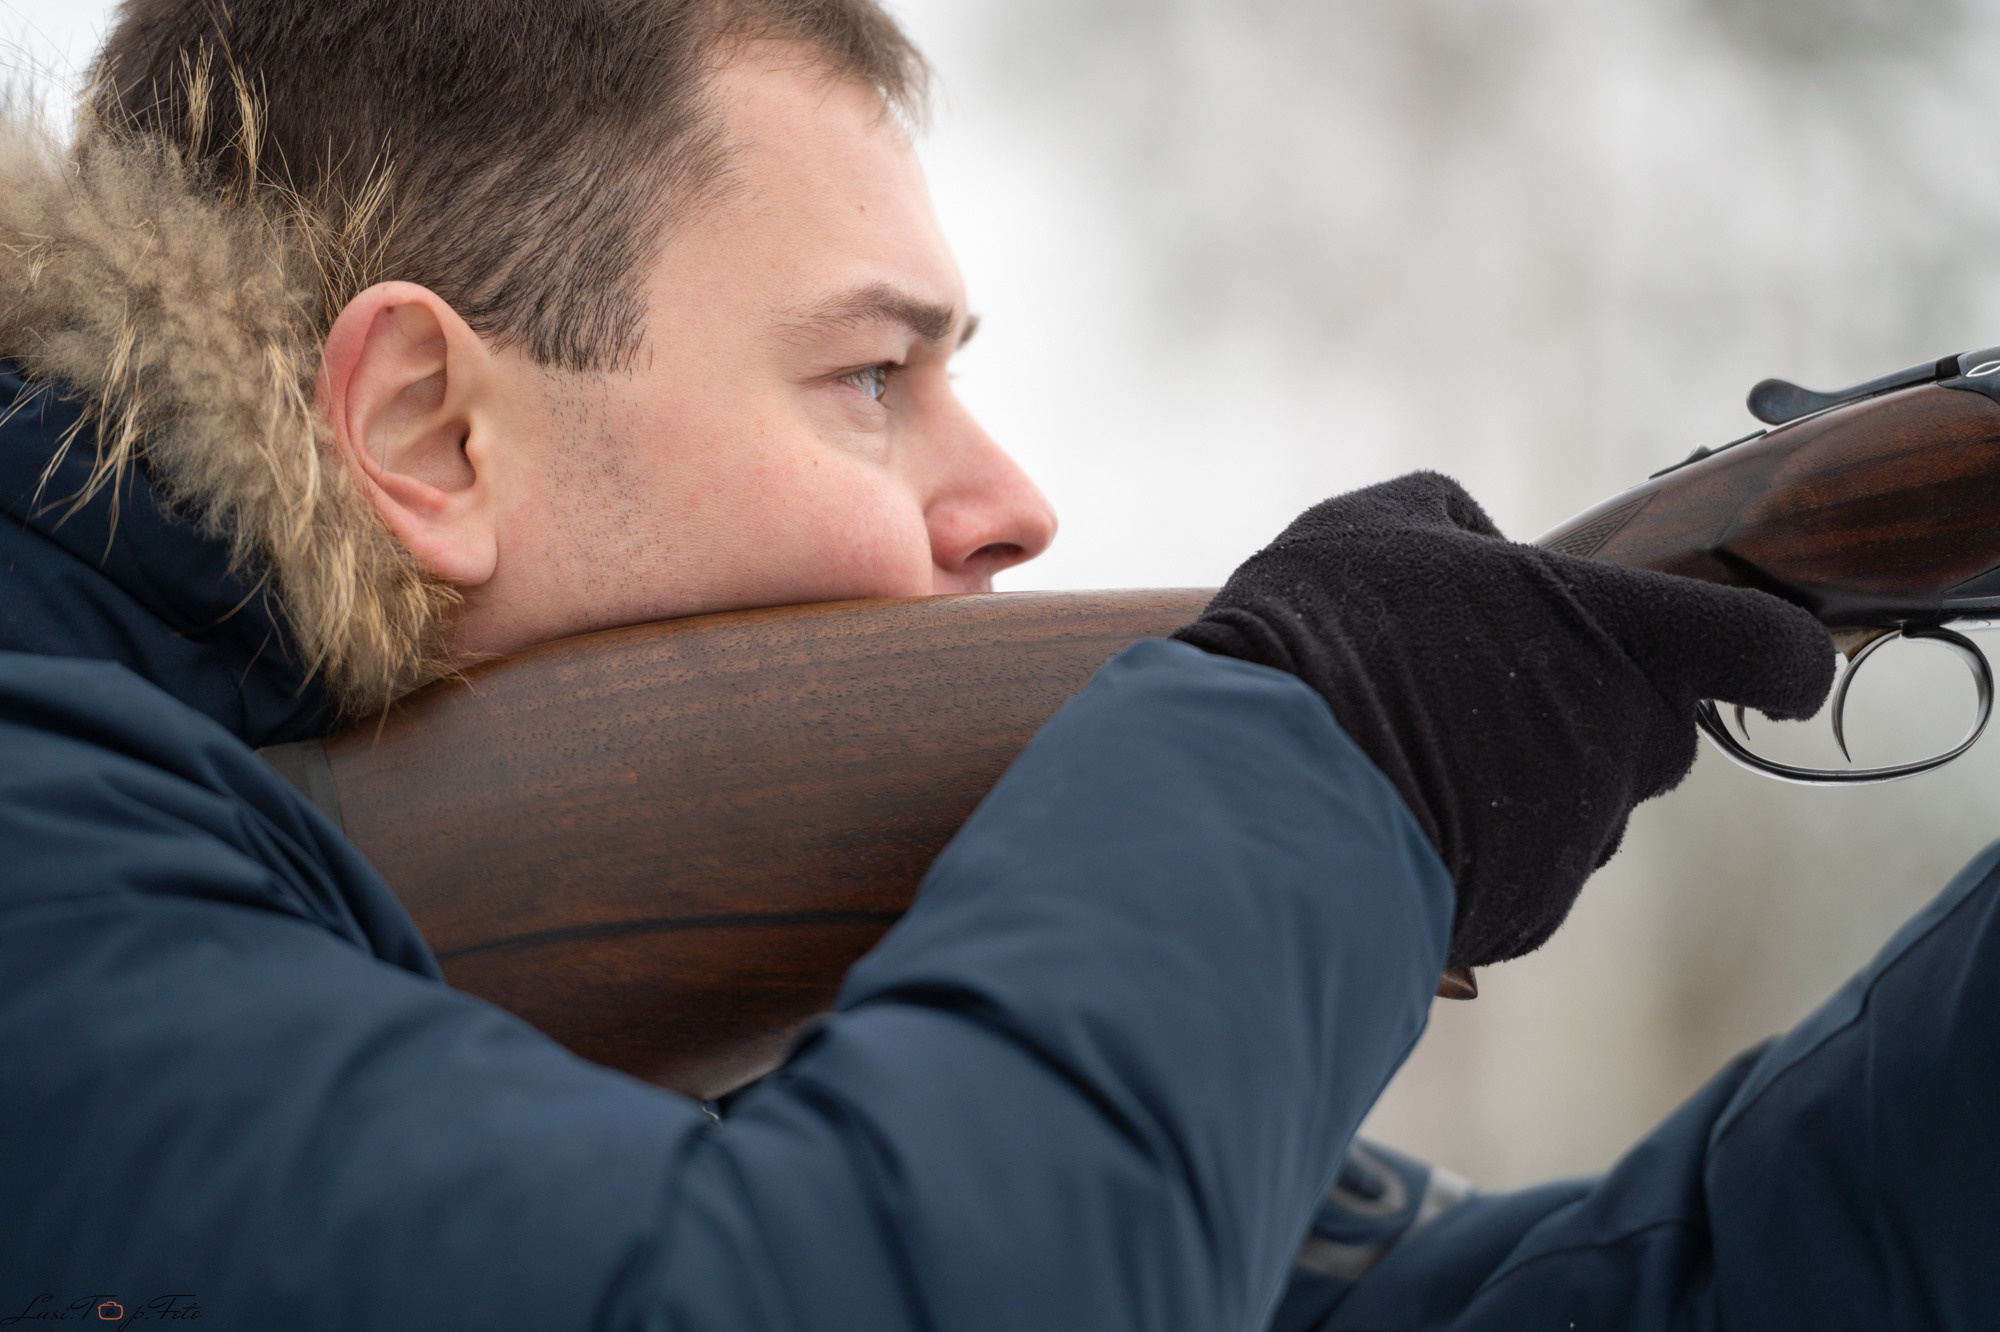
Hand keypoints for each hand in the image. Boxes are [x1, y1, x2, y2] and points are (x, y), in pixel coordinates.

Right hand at [1173, 472, 1833, 968]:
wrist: (1252, 790)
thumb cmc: (1317, 636)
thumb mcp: (1369, 523)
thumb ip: (1451, 515)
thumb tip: (1478, 539)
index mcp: (1613, 631)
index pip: (1772, 651)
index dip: (1778, 659)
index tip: (1759, 667)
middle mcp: (1621, 740)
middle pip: (1659, 733)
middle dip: (1593, 715)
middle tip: (1483, 695)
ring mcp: (1579, 836)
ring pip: (1585, 807)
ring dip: (1526, 785)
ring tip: (1411, 759)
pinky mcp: (1526, 914)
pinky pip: (1525, 876)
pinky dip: (1478, 854)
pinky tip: (1392, 822)